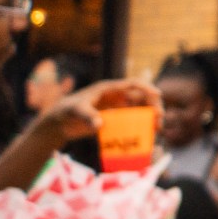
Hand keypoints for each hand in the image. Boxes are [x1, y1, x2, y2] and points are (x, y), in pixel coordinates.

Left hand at [37, 77, 160, 140]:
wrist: (58, 123)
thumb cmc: (66, 112)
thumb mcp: (75, 112)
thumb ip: (87, 116)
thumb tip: (100, 125)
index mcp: (108, 89)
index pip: (132, 84)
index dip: (146, 88)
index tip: (157, 95)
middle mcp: (115, 97)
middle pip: (140, 97)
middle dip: (152, 105)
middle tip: (158, 118)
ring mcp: (116, 108)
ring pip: (139, 109)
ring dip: (150, 116)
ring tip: (156, 127)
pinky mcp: (114, 119)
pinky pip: (132, 120)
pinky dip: (141, 125)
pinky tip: (146, 134)